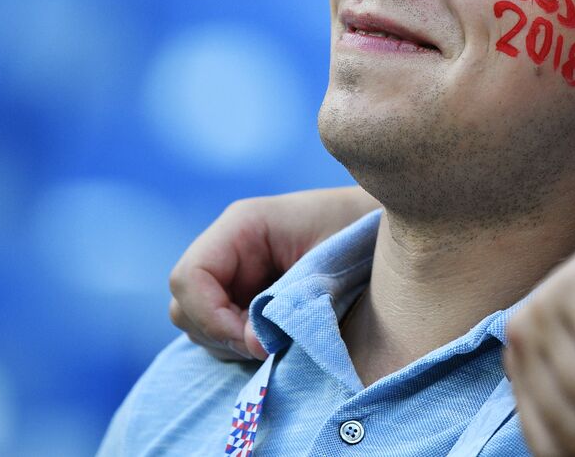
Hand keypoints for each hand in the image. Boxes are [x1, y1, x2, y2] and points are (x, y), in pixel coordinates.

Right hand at [168, 186, 376, 359]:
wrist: (388, 232)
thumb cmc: (360, 235)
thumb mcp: (325, 265)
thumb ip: (287, 303)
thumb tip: (254, 346)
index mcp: (242, 226)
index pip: (189, 277)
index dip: (210, 315)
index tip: (252, 340)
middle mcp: (230, 250)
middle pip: (186, 306)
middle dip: (222, 335)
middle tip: (270, 347)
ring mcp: (236, 275)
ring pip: (202, 324)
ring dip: (234, 344)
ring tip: (281, 341)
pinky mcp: (247, 297)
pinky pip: (224, 331)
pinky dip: (245, 345)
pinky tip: (281, 340)